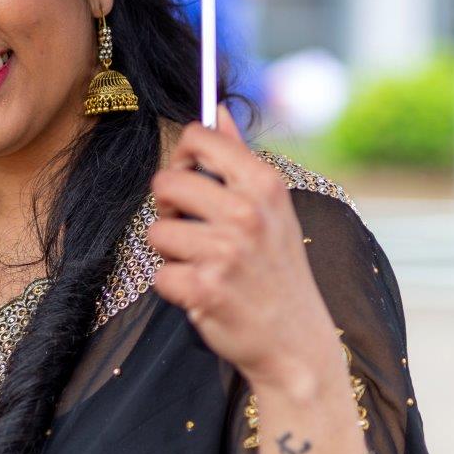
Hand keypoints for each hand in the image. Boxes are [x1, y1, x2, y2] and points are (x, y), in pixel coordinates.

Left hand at [147, 106, 340, 394]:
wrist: (296, 343)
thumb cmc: (277, 269)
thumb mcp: (271, 207)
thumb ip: (238, 156)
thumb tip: (217, 110)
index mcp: (263, 184)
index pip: (199, 137)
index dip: (183, 160)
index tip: (193, 182)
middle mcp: (246, 213)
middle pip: (165, 183)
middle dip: (169, 209)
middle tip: (194, 230)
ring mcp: (225, 252)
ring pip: (156, 233)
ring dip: (172, 253)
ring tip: (205, 266)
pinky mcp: (204, 289)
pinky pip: (159, 275)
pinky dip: (174, 287)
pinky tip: (204, 293)